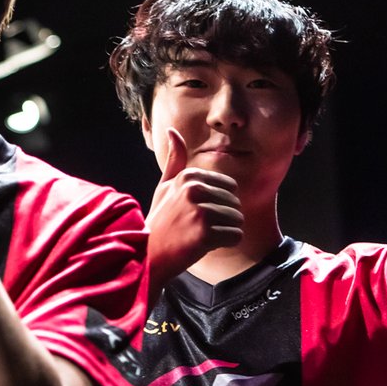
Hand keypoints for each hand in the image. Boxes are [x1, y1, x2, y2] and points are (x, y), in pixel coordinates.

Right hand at [146, 128, 242, 292]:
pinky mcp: (205, 234)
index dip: (218, 203)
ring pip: (238, 220)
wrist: (149, 255)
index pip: (230, 186)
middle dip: (223, 218)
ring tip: (201, 235)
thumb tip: (172, 130)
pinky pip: (236, 236)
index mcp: (188, 177)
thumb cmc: (159, 220)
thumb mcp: (164, 187)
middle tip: (198, 227)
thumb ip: (175, 160)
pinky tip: (205, 245)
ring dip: (225, 231)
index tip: (195, 212)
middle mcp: (194, 190)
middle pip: (236, 203)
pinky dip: (226, 243)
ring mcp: (200, 212)